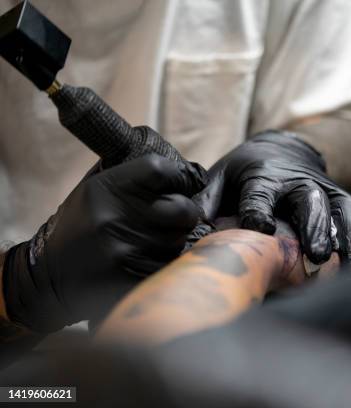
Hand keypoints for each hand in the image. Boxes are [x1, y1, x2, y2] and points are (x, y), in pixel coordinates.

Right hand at [2, 155, 205, 332]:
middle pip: (183, 208)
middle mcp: (115, 217)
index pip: (161, 169)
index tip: (182, 182)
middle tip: (173, 215)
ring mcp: (125, 250)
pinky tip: (146, 257)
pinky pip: (171, 264)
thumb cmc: (83, 223)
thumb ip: (134, 175)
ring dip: (174, 238)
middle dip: (185, 212)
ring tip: (149, 239)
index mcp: (107, 188)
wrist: (50, 272)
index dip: (179, 176)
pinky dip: (166, 260)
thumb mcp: (96, 187)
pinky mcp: (132, 276)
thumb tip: (185, 170)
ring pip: (180, 239)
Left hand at [193, 130, 350, 269]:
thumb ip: (205, 202)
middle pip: (312, 201)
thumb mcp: (221, 179)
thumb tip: (184, 227)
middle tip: (319, 255)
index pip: (261, 191)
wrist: (285, 152)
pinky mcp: (347, 201)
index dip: (259, 207)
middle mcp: (301, 181)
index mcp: (265, 175)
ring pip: (345, 211)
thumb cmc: (247, 174)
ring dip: (350, 239)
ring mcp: (329, 191)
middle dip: (317, 227)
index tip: (260, 227)